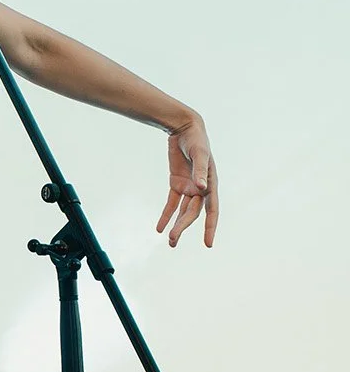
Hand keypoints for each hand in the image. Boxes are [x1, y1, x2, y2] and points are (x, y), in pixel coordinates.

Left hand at [156, 115, 218, 248]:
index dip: (210, 227)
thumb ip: (201, 171)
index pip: (212, 211)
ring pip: (182, 211)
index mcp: (210, 184)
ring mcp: (188, 187)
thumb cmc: (196, 140)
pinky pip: (171, 203)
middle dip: (183, 227)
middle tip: (172, 241)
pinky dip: (166, 215)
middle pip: (192, 213)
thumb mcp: (200, 154)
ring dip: (176, 226)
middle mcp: (201, 189)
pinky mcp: (177, 183)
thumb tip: (202, 188)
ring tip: (170, 242)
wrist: (185, 128)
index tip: (208, 243)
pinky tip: (159, 228)